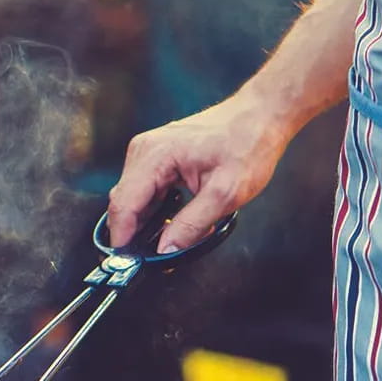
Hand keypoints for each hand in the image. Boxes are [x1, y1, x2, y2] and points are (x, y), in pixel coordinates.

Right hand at [106, 96, 291, 251]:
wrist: (259, 117)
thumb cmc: (247, 145)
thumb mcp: (225, 194)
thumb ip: (191, 225)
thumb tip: (165, 250)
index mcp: (155, 155)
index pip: (123, 204)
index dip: (122, 238)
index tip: (128, 264)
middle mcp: (144, 150)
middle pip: (123, 202)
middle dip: (135, 233)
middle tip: (156, 259)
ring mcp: (148, 150)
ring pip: (133, 198)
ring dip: (147, 221)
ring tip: (175, 236)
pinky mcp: (156, 155)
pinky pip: (144, 189)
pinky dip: (155, 209)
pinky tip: (176, 218)